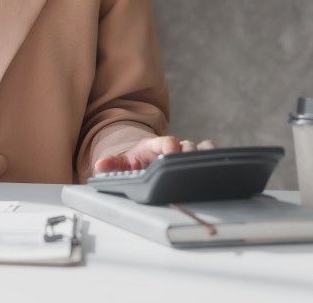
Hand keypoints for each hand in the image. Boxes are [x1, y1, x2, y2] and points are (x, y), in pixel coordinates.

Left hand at [93, 135, 216, 174]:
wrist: (146, 159)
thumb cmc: (136, 162)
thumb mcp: (123, 163)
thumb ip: (112, 164)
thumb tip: (98, 165)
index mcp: (154, 146)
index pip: (165, 141)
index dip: (170, 146)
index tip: (173, 152)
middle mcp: (173, 146)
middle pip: (187, 146)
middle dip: (187, 156)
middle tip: (183, 169)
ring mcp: (186, 150)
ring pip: (201, 148)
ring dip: (200, 158)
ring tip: (196, 171)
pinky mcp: (197, 157)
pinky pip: (212, 151)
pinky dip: (214, 157)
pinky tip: (211, 171)